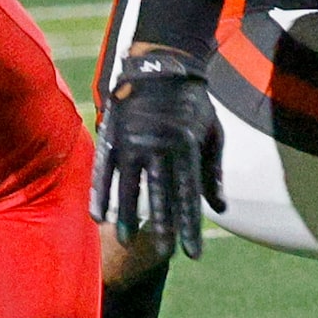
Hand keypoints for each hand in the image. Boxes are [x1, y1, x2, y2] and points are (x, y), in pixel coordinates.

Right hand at [91, 50, 223, 261]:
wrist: (162, 65)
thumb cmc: (193, 103)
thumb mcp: (213, 133)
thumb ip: (213, 171)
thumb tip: (219, 208)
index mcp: (187, 146)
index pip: (189, 194)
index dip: (191, 225)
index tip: (193, 253)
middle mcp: (159, 145)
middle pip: (160, 193)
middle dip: (164, 226)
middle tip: (166, 253)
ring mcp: (132, 140)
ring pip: (129, 185)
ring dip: (129, 215)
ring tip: (129, 241)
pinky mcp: (111, 136)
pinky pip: (103, 171)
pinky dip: (100, 194)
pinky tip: (98, 217)